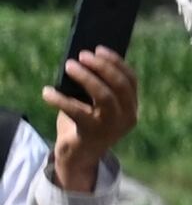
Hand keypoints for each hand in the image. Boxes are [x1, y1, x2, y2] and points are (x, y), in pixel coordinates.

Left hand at [43, 49, 132, 192]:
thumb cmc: (86, 123)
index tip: (99, 48)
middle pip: (120, 86)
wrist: (79, 156)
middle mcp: (127, 117)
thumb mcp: (96, 104)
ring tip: (69, 66)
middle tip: (82, 55)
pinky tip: (47, 92)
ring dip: (86, 78)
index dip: (117, 62)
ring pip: (104, 96)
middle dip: (102, 66)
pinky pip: (77, 112)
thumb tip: (83, 60)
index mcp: (131, 107)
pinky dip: (60, 99)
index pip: (131, 80)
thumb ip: (98, 87)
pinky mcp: (93, 134)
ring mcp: (112, 127)